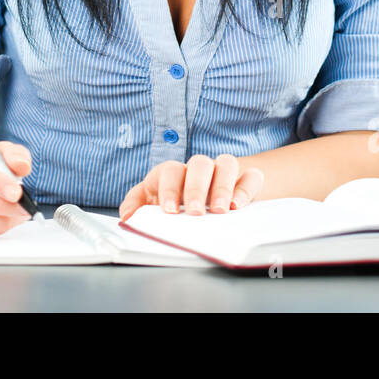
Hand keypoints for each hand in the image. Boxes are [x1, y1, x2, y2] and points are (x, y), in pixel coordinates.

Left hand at [118, 153, 263, 220]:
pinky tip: (238, 206)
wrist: (205, 203)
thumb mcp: (151, 204)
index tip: (170, 210)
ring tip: (219, 210)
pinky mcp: (245, 182)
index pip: (170, 170)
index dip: (169, 188)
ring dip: (223, 185)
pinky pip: (251, 176)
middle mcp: (198, 169)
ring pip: (227, 162)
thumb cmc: (174, 204)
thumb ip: (136, 207)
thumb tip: (128, 216)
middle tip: (195, 212)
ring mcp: (222, 173)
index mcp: (173, 173)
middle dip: (196, 187)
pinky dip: (246, 188)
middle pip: (199, 163)